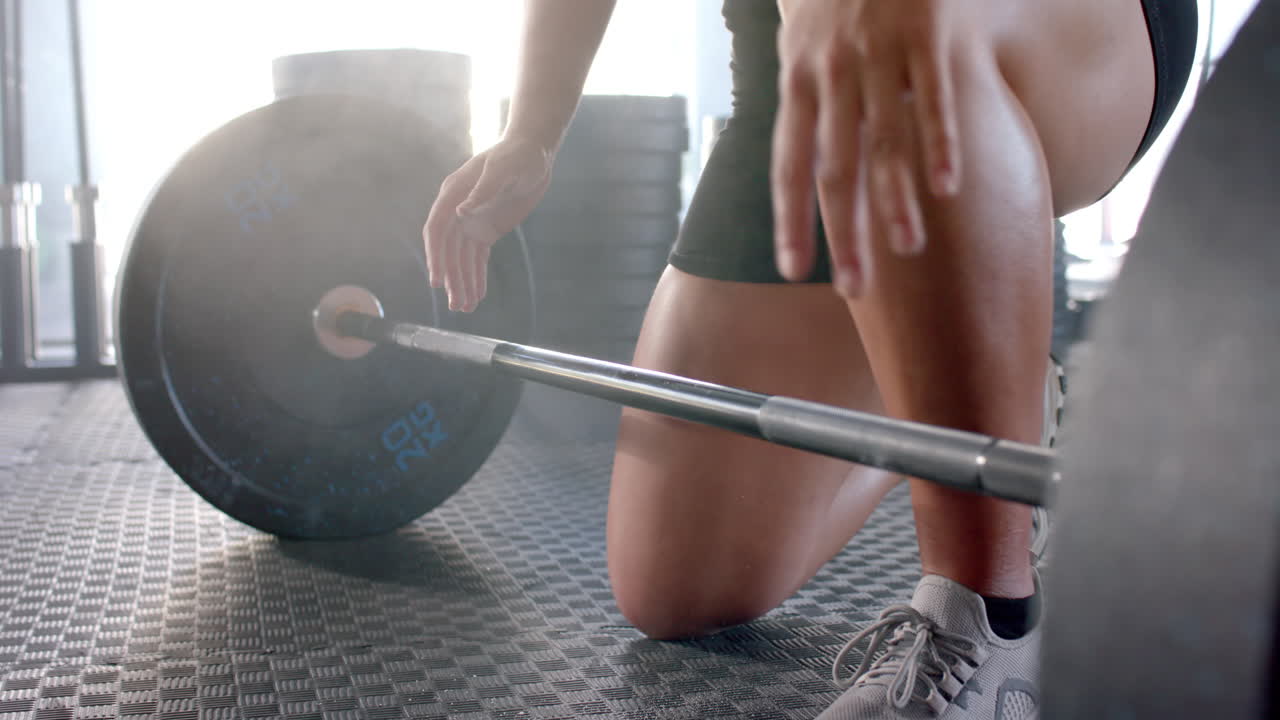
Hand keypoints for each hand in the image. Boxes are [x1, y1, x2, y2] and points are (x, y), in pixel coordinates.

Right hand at [424, 136, 552, 310]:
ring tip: (465, 308)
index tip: (438, 280)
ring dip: (463, 282)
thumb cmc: (517, 155)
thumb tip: (461, 211)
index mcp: (453, 193)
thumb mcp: (503, 170)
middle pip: (449, 251)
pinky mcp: (486, 229)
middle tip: (456, 304)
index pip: (437, 229)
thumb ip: (482, 191)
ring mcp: (471, 221)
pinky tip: (477, 295)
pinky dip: (476, 276)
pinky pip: (477, 257)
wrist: (534, 152)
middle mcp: (457, 209)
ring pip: (462, 258)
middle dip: (452, 278)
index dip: (436, 256)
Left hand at [772, 0, 962, 296]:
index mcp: (799, 81)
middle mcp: (832, 72)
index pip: (788, 165)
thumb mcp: (806, 43)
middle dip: (842, 232)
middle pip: (834, 167)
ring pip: (883, 139)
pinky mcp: (925, 30)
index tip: (793, 270)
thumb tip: (802, 163)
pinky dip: (939, 143)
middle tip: (852, 289)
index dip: (790, 220)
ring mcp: (878, 52)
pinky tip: (947, 188)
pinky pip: (933, 98)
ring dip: (893, 198)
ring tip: (906, 250)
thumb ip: (807, 101)